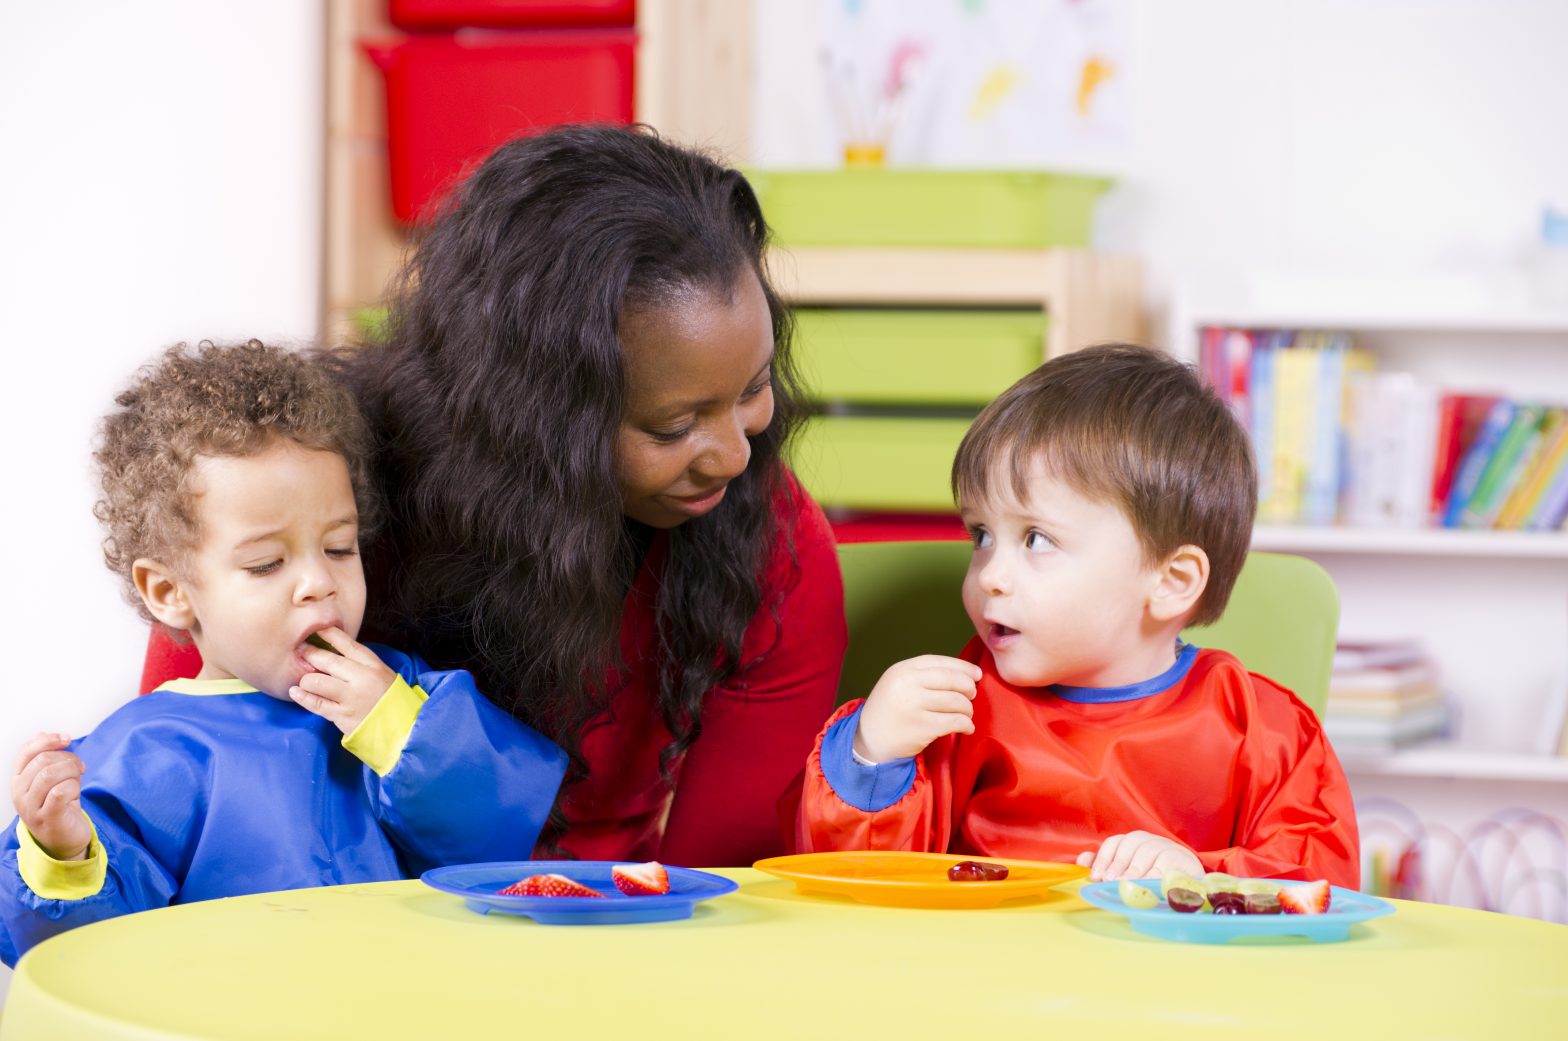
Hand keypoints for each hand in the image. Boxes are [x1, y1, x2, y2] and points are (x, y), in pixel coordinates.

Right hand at [12, 732, 90, 860]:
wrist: (64, 839)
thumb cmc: (59, 805)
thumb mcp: (52, 778)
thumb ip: (46, 757)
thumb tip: (41, 733)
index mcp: (18, 780)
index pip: (26, 751)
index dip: (48, 740)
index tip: (67, 739)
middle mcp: (19, 793)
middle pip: (42, 761)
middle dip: (67, 758)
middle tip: (79, 767)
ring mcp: (30, 808)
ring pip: (50, 774)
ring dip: (71, 771)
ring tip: (78, 779)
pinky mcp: (47, 818)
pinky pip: (60, 792)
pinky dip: (73, 787)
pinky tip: (76, 792)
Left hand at [289, 627, 397, 734]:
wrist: (401, 725)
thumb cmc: (387, 697)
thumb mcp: (381, 673)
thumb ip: (360, 663)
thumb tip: (332, 650)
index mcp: (373, 665)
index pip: (348, 645)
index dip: (330, 634)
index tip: (316, 629)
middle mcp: (362, 679)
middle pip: (329, 661)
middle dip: (311, 654)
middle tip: (300, 650)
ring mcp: (351, 698)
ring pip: (318, 682)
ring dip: (306, 679)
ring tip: (303, 678)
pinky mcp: (342, 715)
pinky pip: (316, 703)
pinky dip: (303, 697)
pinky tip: (295, 692)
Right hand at [853, 655, 982, 762]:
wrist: (868, 740)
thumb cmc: (889, 710)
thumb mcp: (897, 683)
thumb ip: (923, 676)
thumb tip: (966, 675)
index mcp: (902, 669)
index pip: (940, 662)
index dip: (963, 667)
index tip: (977, 674)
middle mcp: (907, 684)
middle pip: (952, 680)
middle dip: (968, 688)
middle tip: (971, 696)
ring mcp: (914, 705)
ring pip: (957, 701)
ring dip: (968, 709)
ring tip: (965, 714)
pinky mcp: (922, 727)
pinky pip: (956, 722)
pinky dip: (967, 725)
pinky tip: (966, 728)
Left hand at [1076, 831, 1202, 881]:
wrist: (1191, 884)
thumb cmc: (1153, 879)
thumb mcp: (1127, 873)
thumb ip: (1103, 866)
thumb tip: (1081, 860)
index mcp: (1134, 843)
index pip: (1114, 843)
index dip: (1103, 858)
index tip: (1096, 876)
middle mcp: (1149, 841)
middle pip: (1130, 844)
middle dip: (1117, 864)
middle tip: (1109, 881)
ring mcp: (1166, 848)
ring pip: (1147, 851)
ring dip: (1134, 869)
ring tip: (1126, 884)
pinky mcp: (1182, 859)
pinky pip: (1166, 863)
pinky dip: (1156, 874)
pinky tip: (1148, 885)